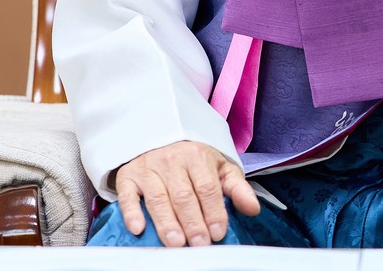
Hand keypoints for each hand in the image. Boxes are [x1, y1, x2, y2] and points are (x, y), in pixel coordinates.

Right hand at [115, 140, 259, 246]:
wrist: (160, 137)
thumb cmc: (193, 160)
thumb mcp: (218, 167)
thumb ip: (236, 188)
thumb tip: (253, 209)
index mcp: (197, 157)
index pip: (207, 186)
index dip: (213, 210)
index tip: (218, 232)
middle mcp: (172, 160)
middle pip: (183, 195)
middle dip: (192, 222)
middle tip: (200, 245)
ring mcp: (149, 168)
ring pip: (158, 198)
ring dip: (167, 222)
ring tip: (176, 244)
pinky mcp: (128, 176)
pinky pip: (128, 195)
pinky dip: (132, 211)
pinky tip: (138, 228)